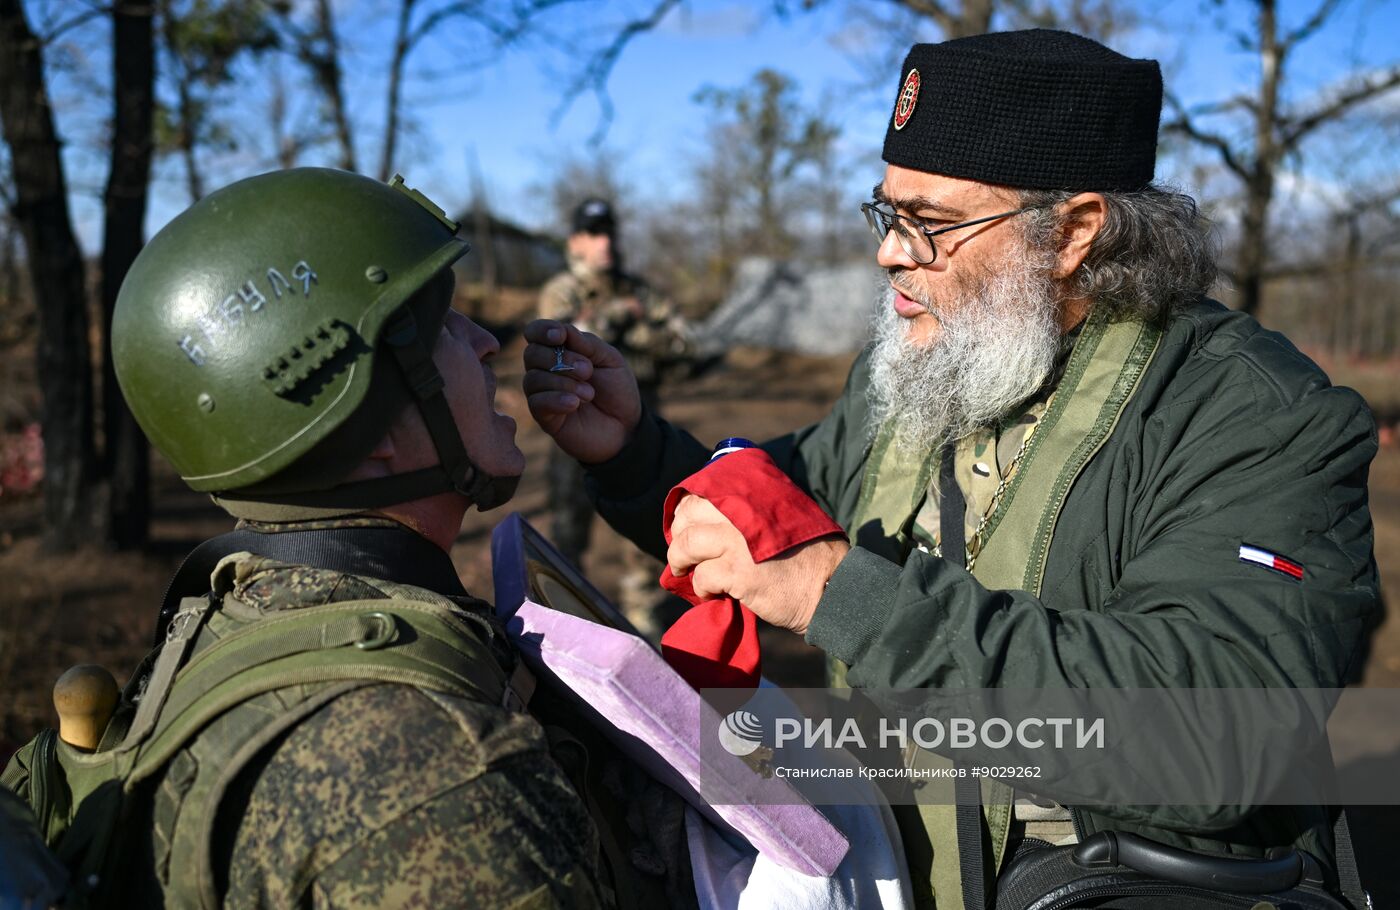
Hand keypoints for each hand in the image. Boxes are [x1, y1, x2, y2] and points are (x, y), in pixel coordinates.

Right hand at [523, 319, 641, 463]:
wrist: (626, 426)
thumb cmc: (617, 390)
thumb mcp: (610, 360)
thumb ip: (588, 344)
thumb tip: (563, 330)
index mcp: (560, 351)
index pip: (535, 332)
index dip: (542, 330)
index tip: (561, 336)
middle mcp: (545, 370)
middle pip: (532, 354)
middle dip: (561, 359)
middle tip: (588, 371)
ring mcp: (543, 394)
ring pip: (533, 379)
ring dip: (563, 382)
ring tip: (589, 394)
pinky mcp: (545, 417)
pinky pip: (536, 403)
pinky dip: (556, 399)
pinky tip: (574, 404)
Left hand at [666, 494, 848, 635]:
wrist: (831, 587)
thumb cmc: (812, 556)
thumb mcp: (785, 518)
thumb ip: (755, 513)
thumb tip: (717, 520)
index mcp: (753, 498)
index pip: (702, 492)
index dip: (686, 510)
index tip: (684, 525)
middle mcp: (741, 513)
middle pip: (688, 514)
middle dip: (678, 534)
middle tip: (683, 552)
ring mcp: (737, 542)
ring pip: (687, 544)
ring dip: (679, 560)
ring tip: (684, 571)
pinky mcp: (737, 572)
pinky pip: (702, 576)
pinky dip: (701, 587)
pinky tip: (712, 593)